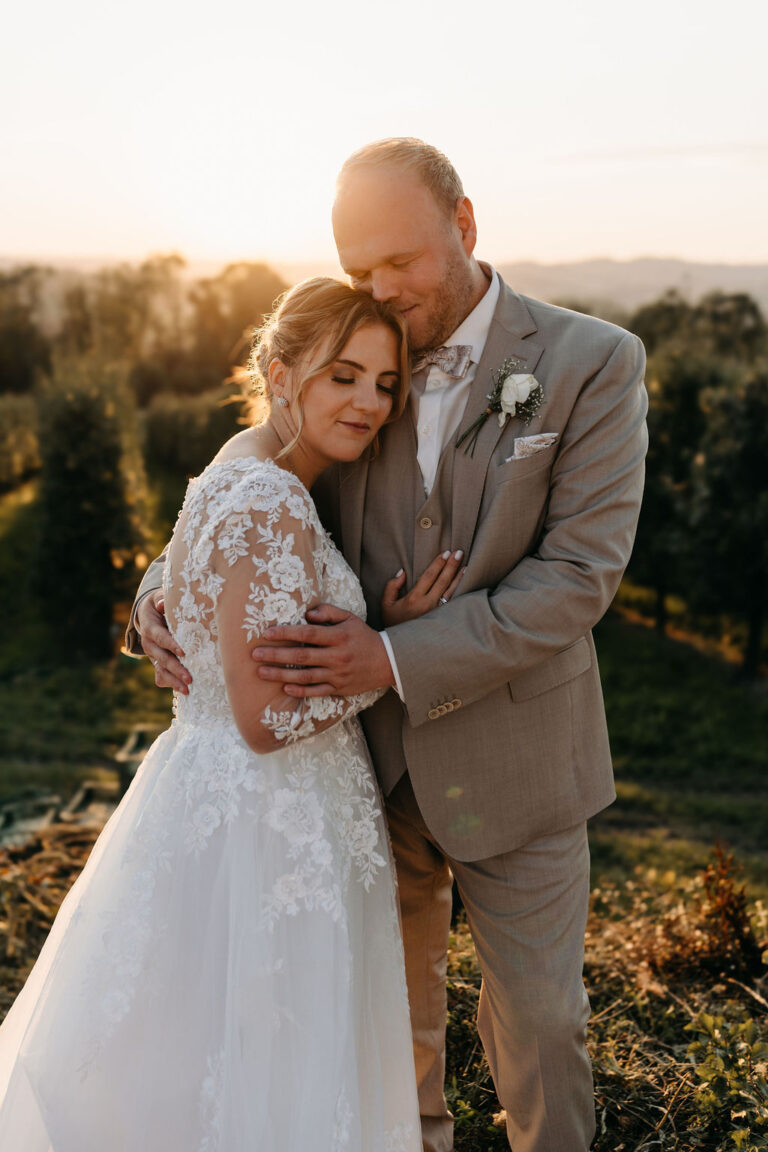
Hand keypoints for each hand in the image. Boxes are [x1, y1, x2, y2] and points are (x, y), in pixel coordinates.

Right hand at [135, 590, 191, 693]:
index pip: (161, 637)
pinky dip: (170, 684)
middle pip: (162, 658)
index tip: (184, 652)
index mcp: (150, 628)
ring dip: (174, 681)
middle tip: (189, 678)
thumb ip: (162, 600)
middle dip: (176, 669)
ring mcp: (152, 655)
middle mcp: (149, 644)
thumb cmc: (160, 605)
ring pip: (161, 671)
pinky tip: (183, 691)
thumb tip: (162, 603)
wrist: (148, 614)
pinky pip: (161, 676)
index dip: (171, 645)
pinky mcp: (157, 663)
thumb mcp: (159, 598)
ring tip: (187, 690)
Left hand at [251, 605, 395, 696]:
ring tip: (261, 672)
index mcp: (338, 637)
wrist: (388, 661)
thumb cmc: (364, 637)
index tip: (266, 633)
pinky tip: (284, 687)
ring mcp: (337, 675)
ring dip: (280, 674)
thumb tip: (306, 614)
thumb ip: (327, 612)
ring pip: (304, 676)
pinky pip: (316, 692)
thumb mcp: (350, 618)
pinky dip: (299, 691)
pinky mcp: (339, 688)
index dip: (285, 633)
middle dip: (276, 655)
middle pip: (301, 657)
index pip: (307, 634)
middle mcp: (336, 657)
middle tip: (255, 654)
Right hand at [381, 550, 464, 627]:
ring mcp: (437, 613)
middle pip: (443, 581)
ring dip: (459, 577)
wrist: (399, 646)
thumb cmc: (392, 622)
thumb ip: (392, 586)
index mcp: (414, 599)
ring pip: (451, 592)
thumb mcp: (386, 604)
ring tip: (466, 566)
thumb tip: (403, 572)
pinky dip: (460, 592)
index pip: (429, 576)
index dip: (438, 563)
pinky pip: (454, 603)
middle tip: (459, 552)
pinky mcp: (443, 620)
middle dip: (452, 565)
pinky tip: (465, 584)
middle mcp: (428, 605)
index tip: (446, 552)